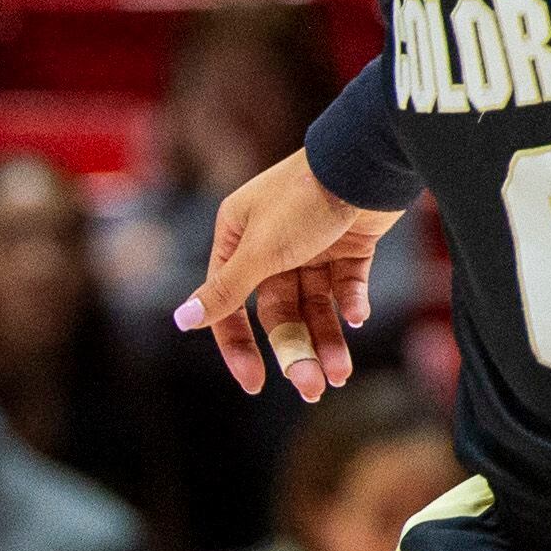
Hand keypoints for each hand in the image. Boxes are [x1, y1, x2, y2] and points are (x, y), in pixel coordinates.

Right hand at [173, 153, 398, 401]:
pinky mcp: (349, 243)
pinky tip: (359, 317)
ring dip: (327, 340)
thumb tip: (181, 321)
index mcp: (237, 241)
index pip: (229, 306)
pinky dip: (352, 304)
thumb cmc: (304, 199)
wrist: (368, 161)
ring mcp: (311, 245)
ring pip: (314, 305)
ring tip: (340, 374)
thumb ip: (224, 291)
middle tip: (311, 389)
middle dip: (296, 351)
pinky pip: (346, 285)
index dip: (240, 347)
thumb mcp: (259, 250)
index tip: (256, 384)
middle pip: (278, 312)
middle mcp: (270, 246)